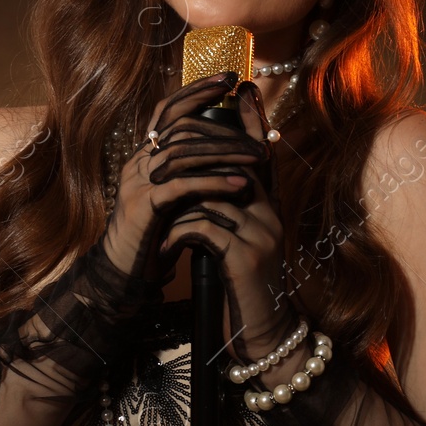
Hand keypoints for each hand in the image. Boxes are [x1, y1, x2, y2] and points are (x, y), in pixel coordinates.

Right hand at [101, 71, 270, 283]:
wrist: (123, 274)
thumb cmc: (154, 238)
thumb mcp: (178, 200)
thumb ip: (195, 175)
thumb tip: (232, 156)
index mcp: (146, 157)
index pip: (169, 111)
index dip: (196, 92)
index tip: (229, 79)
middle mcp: (139, 163)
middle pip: (183, 129)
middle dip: (225, 131)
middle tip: (260, 140)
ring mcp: (138, 182)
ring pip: (183, 152)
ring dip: (226, 153)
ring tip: (259, 159)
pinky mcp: (143, 206)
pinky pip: (182, 185)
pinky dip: (214, 182)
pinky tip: (241, 184)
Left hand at [157, 81, 301, 362]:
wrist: (265, 336)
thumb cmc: (245, 291)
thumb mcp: (236, 246)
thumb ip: (226, 216)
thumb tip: (200, 188)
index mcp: (269, 210)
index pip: (261, 155)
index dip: (251, 122)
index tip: (241, 89)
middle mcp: (271, 215)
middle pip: (237, 164)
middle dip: (200, 153)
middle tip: (164, 145)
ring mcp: (261, 234)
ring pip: (212, 196)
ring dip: (179, 203)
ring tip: (155, 212)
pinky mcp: (246, 257)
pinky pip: (204, 228)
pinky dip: (179, 232)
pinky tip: (166, 245)